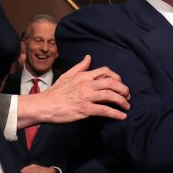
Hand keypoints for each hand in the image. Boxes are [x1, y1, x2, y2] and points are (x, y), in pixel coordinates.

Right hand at [15, 55, 129, 127]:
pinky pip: (105, 110)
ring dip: (122, 101)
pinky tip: (122, 116)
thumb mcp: (67, 75)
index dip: (116, 77)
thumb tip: (88, 57)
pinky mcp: (85, 109)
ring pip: (110, 95)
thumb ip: (80, 67)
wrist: (44, 106)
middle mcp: (86, 84)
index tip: (120, 84)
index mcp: (83, 76)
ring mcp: (86, 96)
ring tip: (127, 106)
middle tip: (128, 95)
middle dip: (123, 89)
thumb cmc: (55, 92)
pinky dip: (116, 113)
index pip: (105, 72)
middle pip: (112, 83)